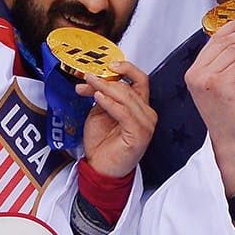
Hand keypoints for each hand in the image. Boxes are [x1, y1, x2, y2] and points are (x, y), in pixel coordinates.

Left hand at [77, 61, 155, 179]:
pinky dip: (110, 103)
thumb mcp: (99, 112)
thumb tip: (93, 79)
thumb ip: (101, 95)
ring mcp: (146, 124)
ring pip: (127, 97)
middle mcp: (147, 114)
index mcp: (140, 106)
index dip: (126, 68)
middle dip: (106, 80)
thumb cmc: (102, 144)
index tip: (109, 64)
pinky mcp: (140, 134)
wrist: (101, 169)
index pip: (140, 79)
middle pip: (129, 87)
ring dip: (105, 88)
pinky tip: (98, 97)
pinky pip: (124, 113)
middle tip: (88, 78)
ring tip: (89, 85)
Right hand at [184, 20, 234, 195]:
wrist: (232, 142)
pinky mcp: (221, 86)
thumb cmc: (232, 115)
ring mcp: (206, 80)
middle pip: (225, 42)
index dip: (233, 28)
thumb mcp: (228, 83)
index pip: (213, 41)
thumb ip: (229, 63)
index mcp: (194, 72)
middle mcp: (196, 74)